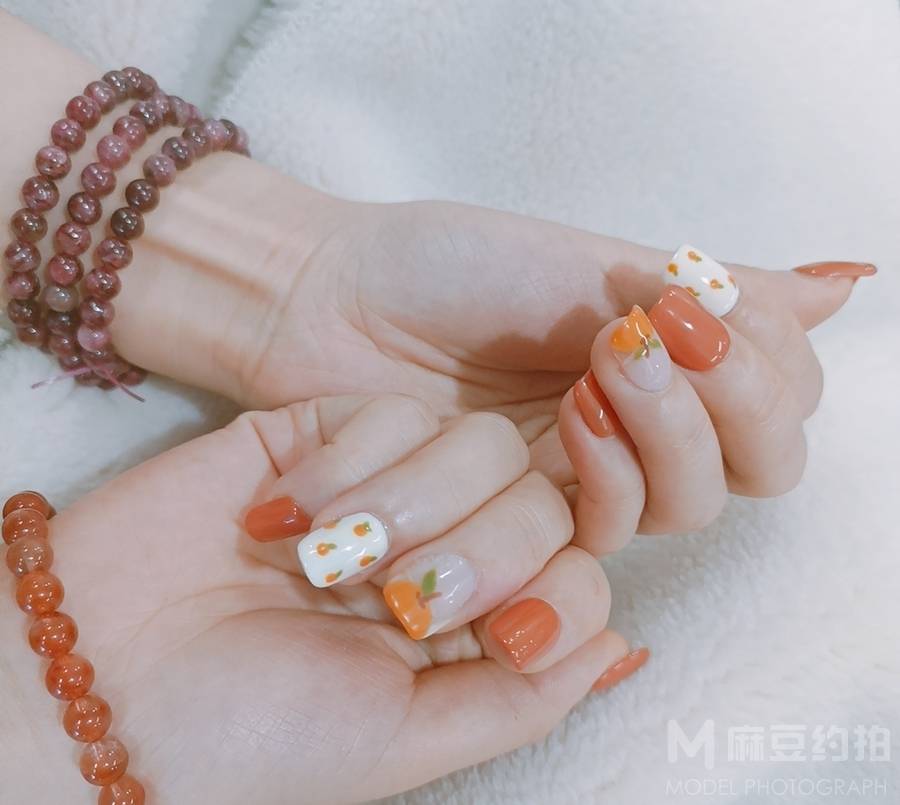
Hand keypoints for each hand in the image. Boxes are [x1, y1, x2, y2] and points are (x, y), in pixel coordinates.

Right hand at [2, 397, 631, 803]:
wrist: (101, 675)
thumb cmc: (248, 734)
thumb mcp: (406, 740)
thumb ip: (527, 695)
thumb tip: (625, 645)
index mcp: (468, 627)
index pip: (578, 568)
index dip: (553, 583)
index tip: (483, 628)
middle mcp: (439, 547)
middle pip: (540, 498)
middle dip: (478, 551)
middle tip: (395, 602)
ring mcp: (387, 485)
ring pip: (479, 444)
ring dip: (408, 509)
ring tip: (325, 565)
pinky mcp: (325, 434)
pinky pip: (393, 413)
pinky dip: (347, 470)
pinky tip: (280, 519)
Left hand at [112, 167, 871, 550]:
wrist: (339, 302)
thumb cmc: (452, 267)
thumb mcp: (588, 260)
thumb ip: (711, 292)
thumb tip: (845, 285)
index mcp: (668, 357)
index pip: (783, 394)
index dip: (767, 366)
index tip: (693, 304)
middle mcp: (643, 426)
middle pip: (758, 465)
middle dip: (727, 408)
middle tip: (648, 343)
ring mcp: (592, 475)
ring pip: (691, 505)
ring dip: (665, 440)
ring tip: (595, 375)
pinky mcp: (534, 517)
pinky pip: (609, 533)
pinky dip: (610, 478)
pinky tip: (568, 427)